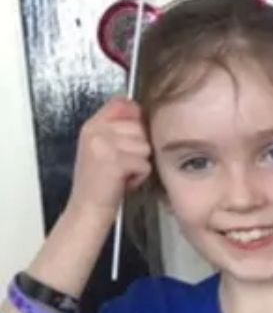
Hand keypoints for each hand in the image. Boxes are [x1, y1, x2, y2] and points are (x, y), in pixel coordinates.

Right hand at [68, 98, 152, 220]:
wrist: (87, 209)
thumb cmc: (99, 183)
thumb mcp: (101, 148)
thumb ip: (116, 129)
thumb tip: (139, 110)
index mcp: (92, 125)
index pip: (121, 103)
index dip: (134, 117)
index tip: (133, 134)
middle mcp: (96, 131)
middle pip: (139, 127)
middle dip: (138, 148)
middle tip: (122, 163)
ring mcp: (104, 145)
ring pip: (145, 146)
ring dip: (139, 163)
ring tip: (122, 173)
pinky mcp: (115, 162)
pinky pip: (144, 164)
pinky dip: (139, 177)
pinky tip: (123, 182)